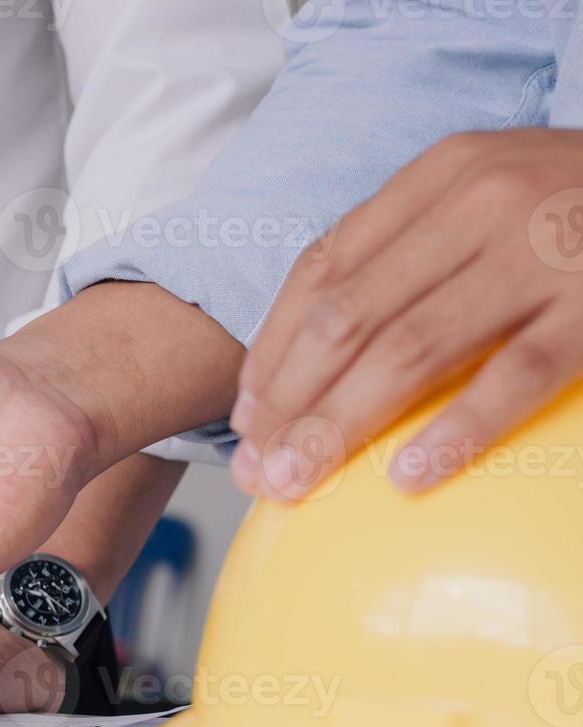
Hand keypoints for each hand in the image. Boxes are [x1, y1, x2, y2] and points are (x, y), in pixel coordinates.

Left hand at [231, 128, 582, 498]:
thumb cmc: (578, 208)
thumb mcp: (487, 197)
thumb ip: (410, 252)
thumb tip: (312, 355)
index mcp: (441, 176)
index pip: (322, 269)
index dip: (274, 349)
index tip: (246, 416)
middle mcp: (482, 203)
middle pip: (348, 316)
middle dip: (291, 401)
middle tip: (259, 470)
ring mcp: (543, 254)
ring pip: (409, 351)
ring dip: (341, 425)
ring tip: (299, 480)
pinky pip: (516, 377)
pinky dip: (455, 431)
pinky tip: (407, 477)